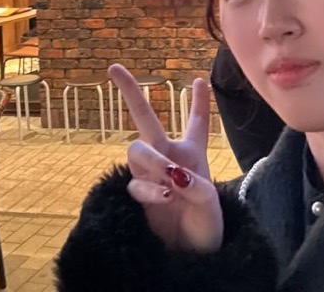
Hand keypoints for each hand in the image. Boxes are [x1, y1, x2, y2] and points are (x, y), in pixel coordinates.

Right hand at [109, 64, 222, 252]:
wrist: (194, 255)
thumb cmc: (208, 225)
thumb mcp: (210, 200)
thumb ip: (191, 183)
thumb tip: (169, 176)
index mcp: (193, 152)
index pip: (196, 121)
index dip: (199, 100)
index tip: (199, 80)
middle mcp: (169, 156)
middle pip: (145, 119)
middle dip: (130, 91)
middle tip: (114, 68)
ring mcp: (151, 174)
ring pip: (136, 150)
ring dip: (152, 162)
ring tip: (170, 182)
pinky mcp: (138, 194)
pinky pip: (134, 182)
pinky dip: (150, 189)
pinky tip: (167, 197)